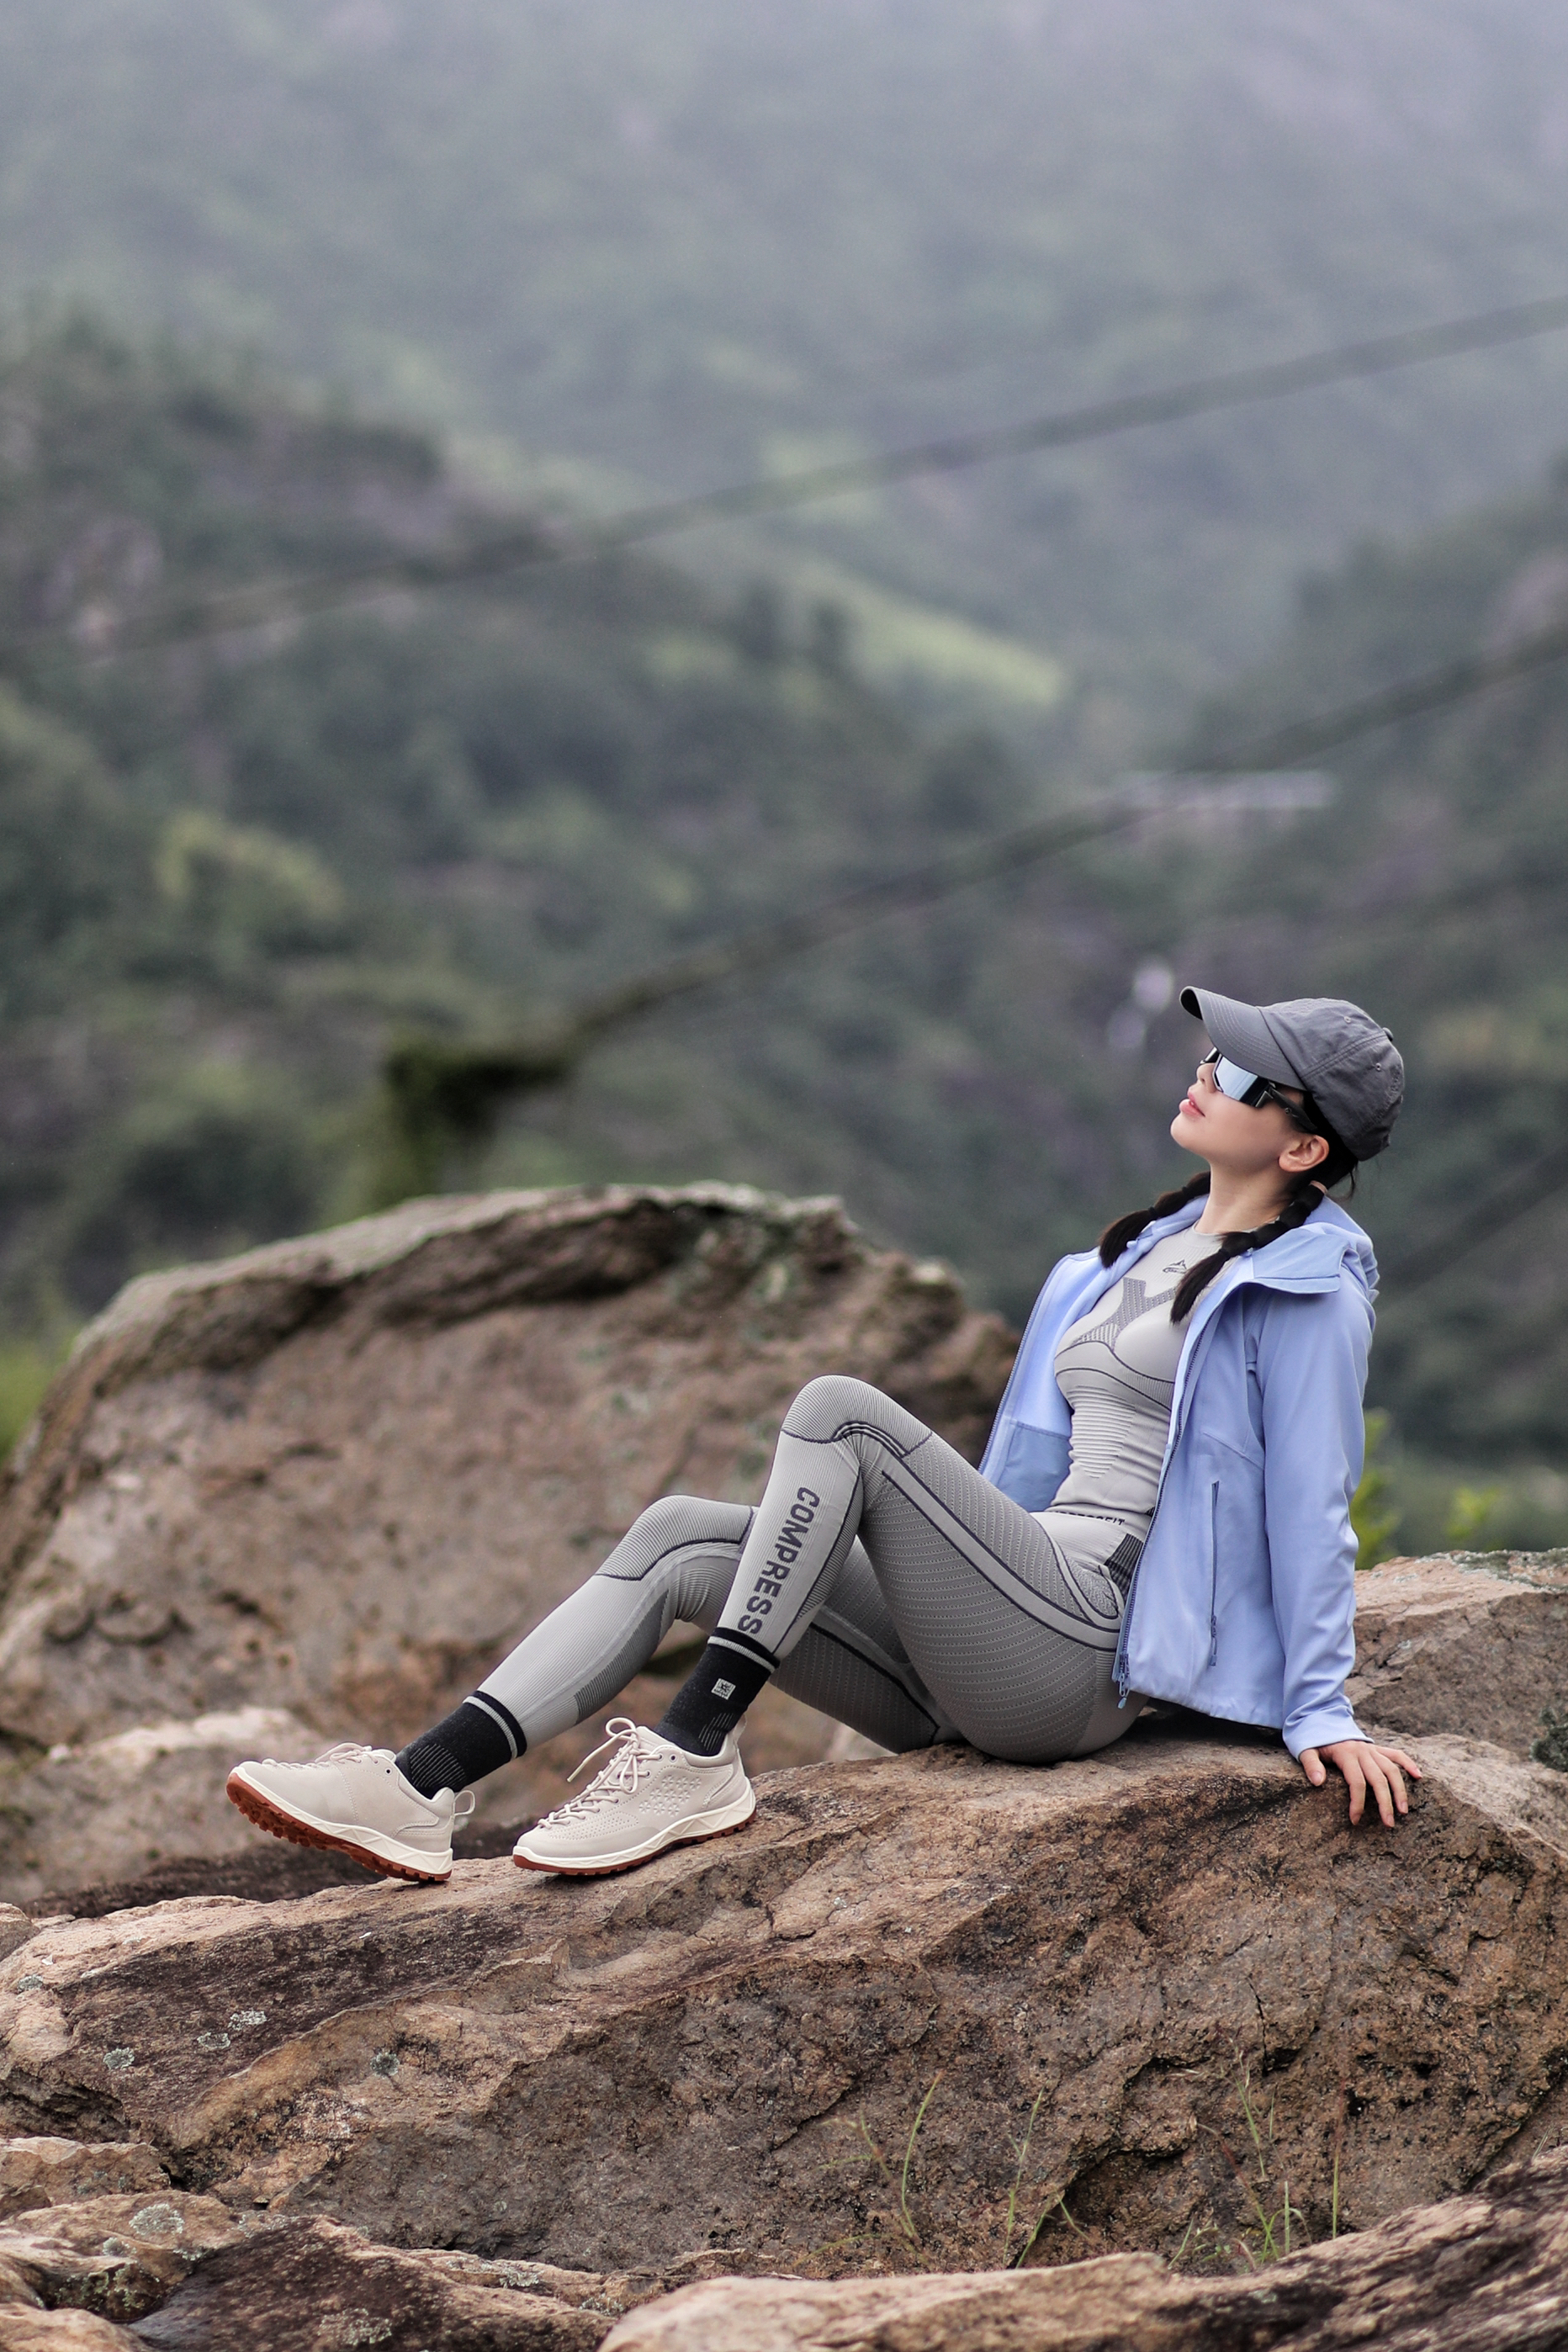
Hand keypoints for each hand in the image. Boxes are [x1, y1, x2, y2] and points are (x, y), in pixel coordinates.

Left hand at [1299, 1739, 1421, 1826]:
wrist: (1321, 1719)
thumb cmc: (1313, 1740)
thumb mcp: (1305, 1750)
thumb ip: (1311, 1765)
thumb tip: (1318, 1783)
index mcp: (1346, 1754)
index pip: (1356, 1782)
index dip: (1357, 1803)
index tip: (1355, 1820)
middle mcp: (1363, 1751)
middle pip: (1379, 1779)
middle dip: (1385, 1803)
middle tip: (1388, 1824)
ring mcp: (1372, 1749)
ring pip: (1391, 1770)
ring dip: (1400, 1790)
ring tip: (1404, 1811)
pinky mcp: (1377, 1748)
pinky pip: (1396, 1754)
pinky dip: (1408, 1763)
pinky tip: (1418, 1776)